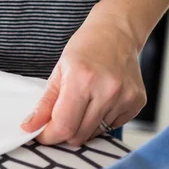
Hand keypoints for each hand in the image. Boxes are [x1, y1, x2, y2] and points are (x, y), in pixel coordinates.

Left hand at [21, 7, 146, 145]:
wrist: (116, 33)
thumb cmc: (85, 47)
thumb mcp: (58, 70)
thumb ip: (44, 102)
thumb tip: (30, 126)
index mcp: (82, 79)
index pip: (64, 124)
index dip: (49, 135)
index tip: (41, 134)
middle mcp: (107, 90)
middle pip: (80, 134)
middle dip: (64, 133)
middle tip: (58, 119)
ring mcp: (125, 97)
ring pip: (95, 133)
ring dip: (83, 126)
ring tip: (82, 103)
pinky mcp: (137, 103)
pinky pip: (113, 126)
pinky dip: (101, 120)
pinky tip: (99, 100)